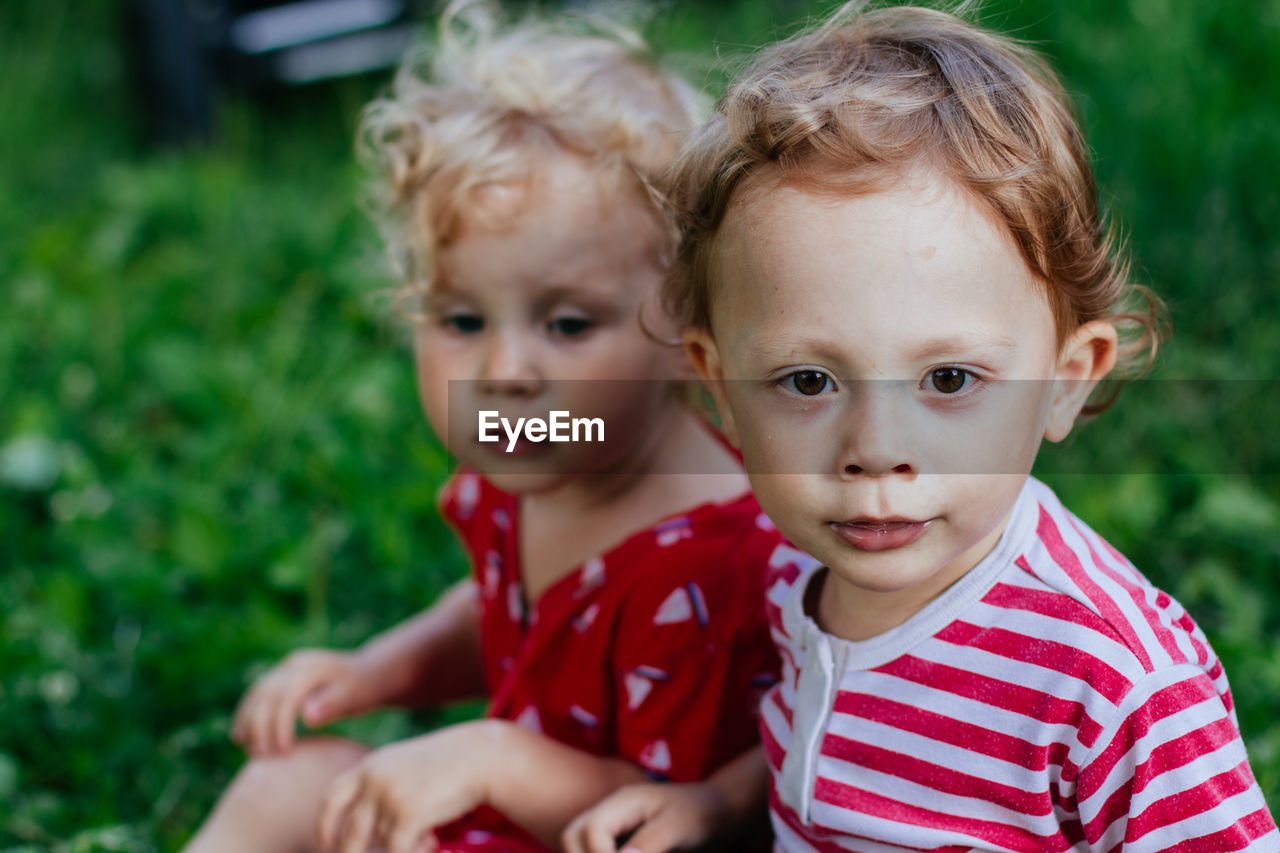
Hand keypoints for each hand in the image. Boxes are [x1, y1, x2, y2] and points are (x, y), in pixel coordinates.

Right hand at [232, 648, 383, 755]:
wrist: (367, 673)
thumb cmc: (362, 690)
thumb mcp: (353, 698)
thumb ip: (332, 704)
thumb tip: (307, 715)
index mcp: (312, 667)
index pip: (287, 695)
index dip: (280, 723)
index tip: (283, 751)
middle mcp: (295, 664)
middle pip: (267, 693)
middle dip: (260, 725)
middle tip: (259, 755)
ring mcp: (286, 668)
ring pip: (257, 692)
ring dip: (248, 720)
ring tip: (247, 749)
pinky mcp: (281, 675)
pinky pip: (258, 693)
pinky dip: (247, 713)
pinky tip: (242, 735)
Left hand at [317, 720, 500, 852]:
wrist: (480, 755)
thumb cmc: (449, 764)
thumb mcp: (408, 768)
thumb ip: (385, 792)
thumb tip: (371, 839)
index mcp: (370, 765)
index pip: (331, 799)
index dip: (325, 825)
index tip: (328, 844)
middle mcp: (373, 780)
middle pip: (350, 832)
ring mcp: (389, 797)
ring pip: (381, 844)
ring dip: (403, 848)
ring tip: (429, 838)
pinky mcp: (407, 814)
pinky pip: (397, 851)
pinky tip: (432, 843)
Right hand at [562, 781, 729, 852]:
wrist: (719, 812)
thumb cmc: (702, 813)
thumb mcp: (680, 826)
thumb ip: (650, 843)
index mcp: (623, 802)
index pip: (591, 831)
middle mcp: (611, 812)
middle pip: (572, 837)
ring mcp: (613, 826)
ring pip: (578, 846)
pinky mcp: (620, 841)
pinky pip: (595, 850)